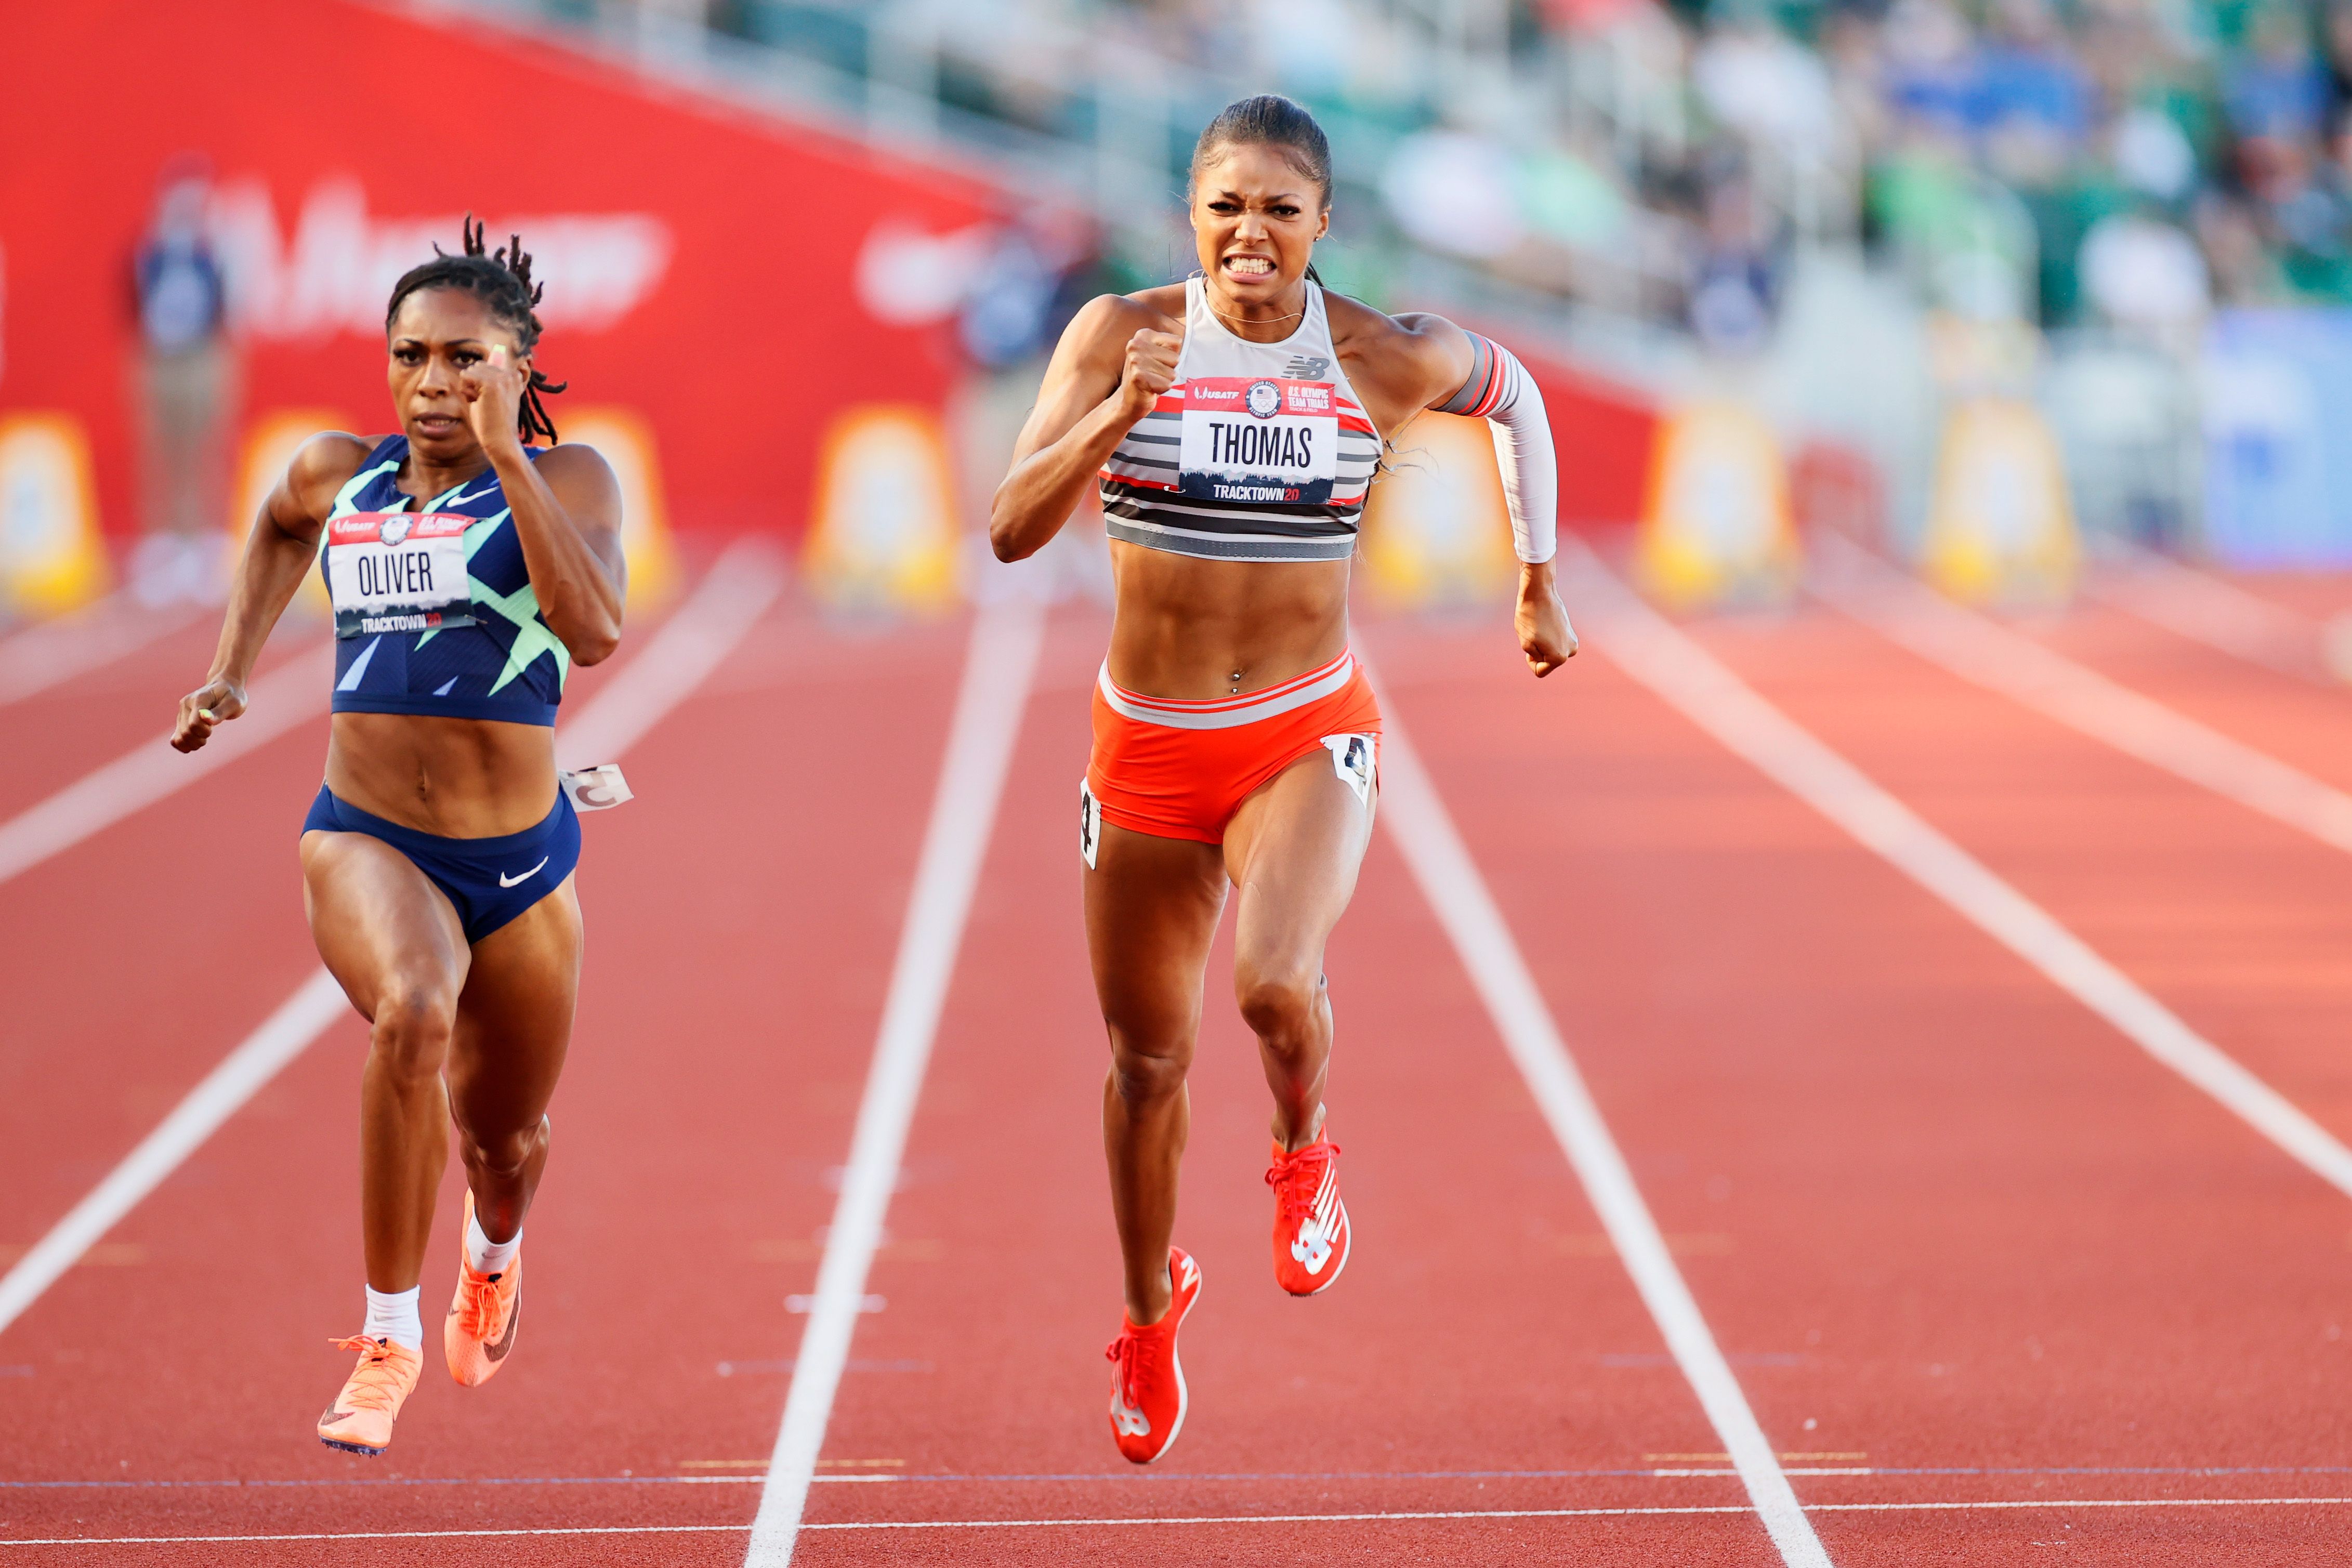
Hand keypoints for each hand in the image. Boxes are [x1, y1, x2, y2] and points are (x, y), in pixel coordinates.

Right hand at [172, 675, 247, 752]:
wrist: (225, 688)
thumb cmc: (232, 696)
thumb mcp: (234, 703)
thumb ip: (219, 712)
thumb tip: (205, 718)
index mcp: (199, 699)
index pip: (194, 723)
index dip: (204, 731)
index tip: (212, 728)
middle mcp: (186, 704)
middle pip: (186, 732)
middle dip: (199, 739)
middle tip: (209, 733)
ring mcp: (182, 712)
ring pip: (179, 737)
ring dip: (192, 744)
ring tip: (203, 740)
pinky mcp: (181, 719)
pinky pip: (175, 739)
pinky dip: (183, 745)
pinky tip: (194, 744)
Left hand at [458, 343, 528, 454]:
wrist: (501, 441)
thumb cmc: (495, 423)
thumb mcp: (495, 396)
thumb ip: (489, 381)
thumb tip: (474, 364)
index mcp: (515, 376)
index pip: (486, 366)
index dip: (481, 383)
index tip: (491, 400)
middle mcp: (510, 374)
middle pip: (478, 366)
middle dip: (475, 383)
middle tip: (485, 403)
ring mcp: (502, 378)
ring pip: (471, 370)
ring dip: (470, 387)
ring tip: (481, 403)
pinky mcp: (491, 383)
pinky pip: (466, 376)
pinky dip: (466, 390)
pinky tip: (476, 403)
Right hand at [1116, 329, 1181, 420]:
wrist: (1129, 399)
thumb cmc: (1147, 376)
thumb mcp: (1158, 355)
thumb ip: (1171, 347)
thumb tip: (1186, 341)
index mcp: (1143, 335)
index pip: (1177, 342)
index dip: (1172, 356)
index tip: (1158, 362)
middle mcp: (1136, 344)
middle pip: (1175, 358)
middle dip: (1168, 369)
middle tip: (1154, 374)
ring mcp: (1136, 360)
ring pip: (1172, 373)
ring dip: (1164, 381)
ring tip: (1152, 381)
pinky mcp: (1138, 376)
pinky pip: (1166, 384)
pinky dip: (1161, 390)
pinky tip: (1149, 389)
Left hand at [1515, 559, 1577, 677]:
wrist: (1539, 593)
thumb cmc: (1529, 618)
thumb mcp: (1526, 644)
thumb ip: (1536, 657)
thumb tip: (1545, 656)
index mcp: (1559, 658)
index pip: (1539, 671)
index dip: (1530, 660)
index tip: (1529, 644)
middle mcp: (1570, 651)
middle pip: (1546, 661)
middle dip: (1538, 652)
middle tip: (1535, 633)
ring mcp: (1573, 640)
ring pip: (1550, 651)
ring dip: (1543, 644)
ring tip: (1540, 628)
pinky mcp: (1571, 631)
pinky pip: (1555, 641)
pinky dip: (1548, 636)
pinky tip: (1545, 623)